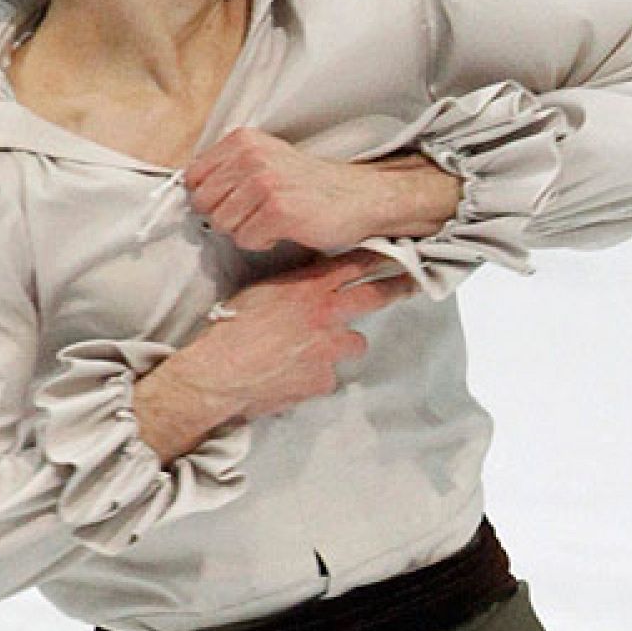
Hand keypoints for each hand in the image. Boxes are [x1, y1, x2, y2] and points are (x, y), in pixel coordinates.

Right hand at [132, 249, 417, 462]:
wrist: (220, 371)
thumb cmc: (230, 328)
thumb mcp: (260, 291)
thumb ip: (292, 287)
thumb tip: (306, 286)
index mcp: (310, 287)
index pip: (355, 263)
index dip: (379, 256)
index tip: (397, 251)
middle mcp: (327, 314)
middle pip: (375, 295)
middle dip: (398, 288)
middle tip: (412, 286)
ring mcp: (330, 348)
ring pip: (355, 343)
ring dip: (341, 345)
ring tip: (313, 350)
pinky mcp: (325, 379)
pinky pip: (328, 376)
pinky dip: (313, 376)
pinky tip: (289, 376)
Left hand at [183, 127, 391, 251]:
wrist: (358, 197)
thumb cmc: (310, 185)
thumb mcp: (265, 160)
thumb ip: (229, 169)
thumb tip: (191, 192)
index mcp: (243, 140)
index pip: (193, 177)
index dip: (211, 196)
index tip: (234, 201)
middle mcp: (251, 157)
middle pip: (204, 203)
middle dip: (226, 216)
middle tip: (256, 213)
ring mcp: (264, 183)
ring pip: (222, 224)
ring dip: (246, 231)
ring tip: (272, 219)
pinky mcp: (278, 211)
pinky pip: (246, 240)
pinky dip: (263, 242)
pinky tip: (284, 229)